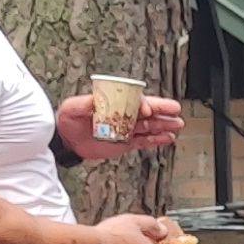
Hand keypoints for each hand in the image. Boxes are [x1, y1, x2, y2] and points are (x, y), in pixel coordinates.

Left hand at [55, 94, 187, 159]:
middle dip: (161, 111)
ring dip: (163, 125)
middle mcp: (122, 114)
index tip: (147, 109)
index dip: (143, 104)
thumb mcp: (72, 107)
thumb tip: (93, 101)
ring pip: (149, 126)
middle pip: (146, 112)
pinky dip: (156, 140)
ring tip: (176, 125)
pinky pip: (144, 141)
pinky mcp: (125, 142)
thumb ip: (83, 104)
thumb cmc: (68, 120)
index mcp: (113, 102)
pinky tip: (167, 139)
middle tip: (175, 111)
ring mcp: (125, 129)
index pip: (132, 100)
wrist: (66, 140)